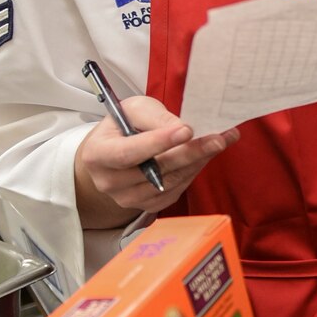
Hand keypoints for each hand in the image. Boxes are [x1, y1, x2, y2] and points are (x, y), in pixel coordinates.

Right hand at [75, 95, 238, 225]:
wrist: (113, 153)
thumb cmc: (123, 126)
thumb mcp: (134, 110)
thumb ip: (155, 117)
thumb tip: (182, 129)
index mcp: (97, 155)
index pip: (128, 152)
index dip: (158, 143)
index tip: (186, 130)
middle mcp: (109, 182)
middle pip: (155, 171)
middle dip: (190, 152)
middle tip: (218, 138)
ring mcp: (128, 198)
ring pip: (170, 182)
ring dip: (198, 162)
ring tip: (219, 141)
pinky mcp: (147, 206)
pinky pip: (176, 191)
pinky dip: (193, 172)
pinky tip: (205, 155)